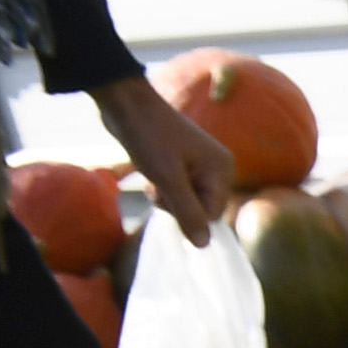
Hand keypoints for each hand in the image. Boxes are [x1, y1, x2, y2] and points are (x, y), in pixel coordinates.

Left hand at [97, 77, 236, 242]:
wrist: (125, 101)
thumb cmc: (148, 136)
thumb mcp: (167, 178)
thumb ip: (188, 213)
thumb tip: (204, 246)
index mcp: (222, 169)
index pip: (212, 214)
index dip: (186, 213)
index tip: (165, 194)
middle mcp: (217, 168)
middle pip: (201, 209)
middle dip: (176, 204)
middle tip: (157, 183)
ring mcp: (200, 165)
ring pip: (188, 201)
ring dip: (166, 196)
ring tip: (152, 175)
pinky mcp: (183, 162)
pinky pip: (179, 188)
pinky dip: (163, 186)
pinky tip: (152, 171)